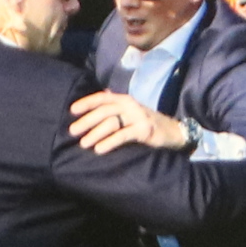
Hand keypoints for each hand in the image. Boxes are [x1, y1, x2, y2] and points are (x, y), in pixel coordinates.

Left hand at [65, 90, 189, 154]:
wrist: (173, 132)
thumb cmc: (146, 123)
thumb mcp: (130, 112)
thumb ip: (116, 106)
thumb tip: (101, 97)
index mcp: (125, 100)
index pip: (102, 97)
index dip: (86, 102)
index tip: (71, 110)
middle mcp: (130, 105)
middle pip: (104, 110)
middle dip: (86, 121)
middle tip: (72, 132)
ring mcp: (138, 117)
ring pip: (111, 122)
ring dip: (95, 133)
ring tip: (83, 144)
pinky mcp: (144, 130)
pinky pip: (123, 135)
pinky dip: (109, 142)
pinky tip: (99, 150)